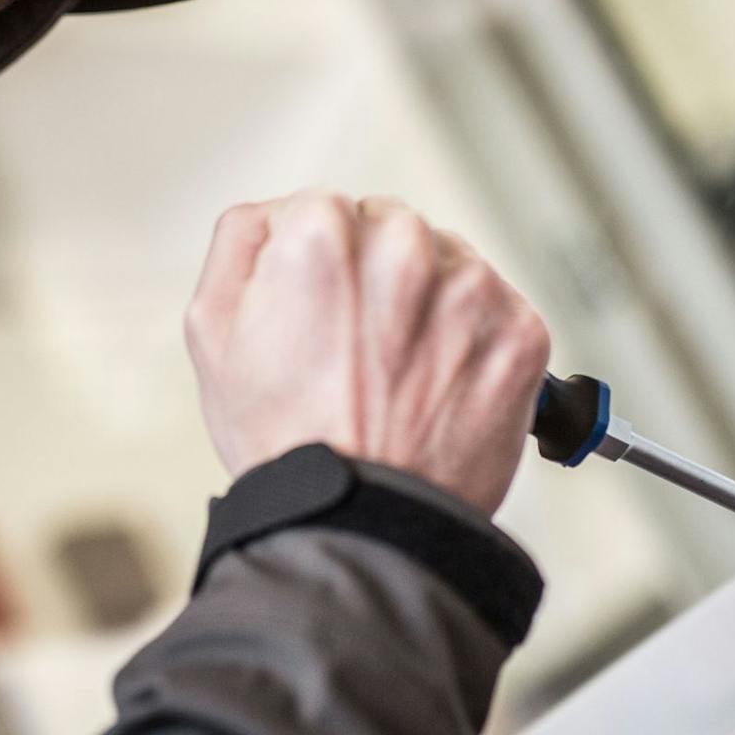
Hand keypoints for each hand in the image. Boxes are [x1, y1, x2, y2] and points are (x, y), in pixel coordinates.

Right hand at [184, 192, 551, 516]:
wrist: (363, 526)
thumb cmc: (287, 441)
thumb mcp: (213, 332)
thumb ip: (240, 242)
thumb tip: (277, 212)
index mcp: (322, 235)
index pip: (330, 209)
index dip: (320, 265)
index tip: (323, 314)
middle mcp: (404, 248)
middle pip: (393, 228)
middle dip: (379, 276)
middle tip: (361, 351)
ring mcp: (470, 290)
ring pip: (450, 265)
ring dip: (432, 304)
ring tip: (402, 376)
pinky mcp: (521, 332)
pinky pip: (499, 310)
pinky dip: (477, 342)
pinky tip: (441, 387)